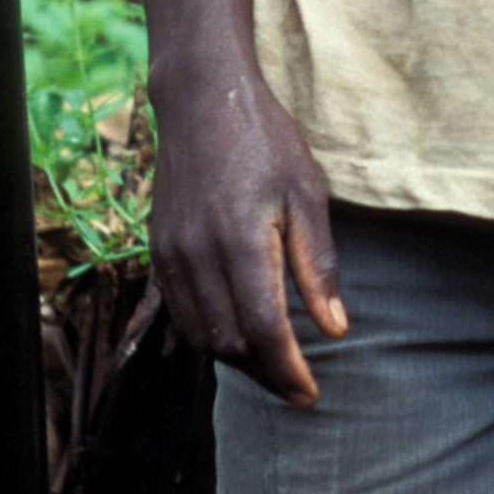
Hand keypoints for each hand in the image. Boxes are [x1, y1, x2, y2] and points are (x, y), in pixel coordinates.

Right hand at [149, 61, 347, 408]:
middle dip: (266, 375)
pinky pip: (181, 312)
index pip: (264, 330)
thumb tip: (335, 329)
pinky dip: (209, 335)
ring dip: (238, 360)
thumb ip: (318, 265)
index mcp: (241, 241)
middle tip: (299, 389)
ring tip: (274, 368)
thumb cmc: (264, 140)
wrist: (201, 98)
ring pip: (201, 333)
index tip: (311, 395)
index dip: (288, 370)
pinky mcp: (158, 249)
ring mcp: (172, 253)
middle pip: (230, 342)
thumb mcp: (307, 195)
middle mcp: (198, 254)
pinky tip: (237, 336)